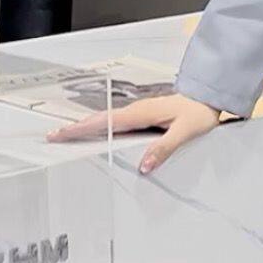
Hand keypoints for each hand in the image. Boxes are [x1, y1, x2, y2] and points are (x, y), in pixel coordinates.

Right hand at [45, 92, 226, 173]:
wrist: (210, 97)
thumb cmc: (200, 112)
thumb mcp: (185, 133)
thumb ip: (164, 149)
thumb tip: (144, 165)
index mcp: (142, 113)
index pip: (105, 123)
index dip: (82, 129)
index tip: (61, 134)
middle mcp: (138, 111)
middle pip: (100, 120)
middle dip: (76, 128)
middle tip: (53, 137)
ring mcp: (140, 112)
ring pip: (107, 120)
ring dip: (87, 127)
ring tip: (67, 136)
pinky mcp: (145, 116)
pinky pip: (117, 122)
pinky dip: (101, 127)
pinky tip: (96, 135)